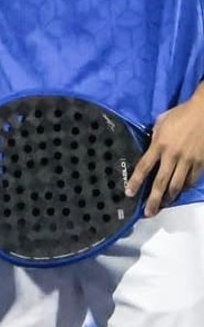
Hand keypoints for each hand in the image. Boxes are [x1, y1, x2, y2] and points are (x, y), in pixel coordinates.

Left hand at [126, 96, 203, 216]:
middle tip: (147, 213)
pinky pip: (191, 180)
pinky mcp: (201, 162)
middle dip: (153, 200)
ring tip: (163, 206)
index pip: (143, 167)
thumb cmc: (181, 114)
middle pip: (160, 182)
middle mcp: (172, 156)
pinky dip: (185, 188)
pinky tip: (179, 192)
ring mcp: (188, 160)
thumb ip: (154, 137)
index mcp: (159, 145)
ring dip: (169, 197)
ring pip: (177, 185)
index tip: (129, 193)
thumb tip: (151, 147)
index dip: (136, 182)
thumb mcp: (161, 123)